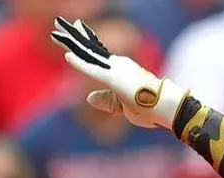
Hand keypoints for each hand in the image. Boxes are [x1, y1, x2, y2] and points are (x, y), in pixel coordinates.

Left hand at [50, 17, 189, 129]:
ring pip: (88, 54)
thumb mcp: (122, 106)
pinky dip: (79, 63)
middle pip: (90, 48)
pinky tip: (67, 56)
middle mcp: (117, 65)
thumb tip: (88, 98)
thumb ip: (106, 100)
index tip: (75, 29)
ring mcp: (116, 70)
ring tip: (56, 31)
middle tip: (58, 24)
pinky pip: (93, 70)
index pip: (98, 53)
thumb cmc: (150, 108)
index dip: (85, 40)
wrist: (167, 108)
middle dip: (73, 36)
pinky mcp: (115, 80)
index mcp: (120, 70)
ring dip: (71, 43)